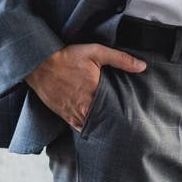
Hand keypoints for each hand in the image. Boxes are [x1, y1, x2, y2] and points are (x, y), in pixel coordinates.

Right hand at [24, 43, 146, 132]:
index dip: (125, 112)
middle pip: (105, 121)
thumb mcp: (95, 52)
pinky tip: (96, 128)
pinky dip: (88, 129)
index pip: (116, 109)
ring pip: (93, 127)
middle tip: (127, 124)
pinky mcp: (65, 116)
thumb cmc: (68, 57)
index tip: (134, 114)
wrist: (40, 64)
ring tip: (114, 128)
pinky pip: (79, 129)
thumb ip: (120, 59)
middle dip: (115, 122)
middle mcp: (85, 107)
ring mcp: (74, 114)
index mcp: (95, 92)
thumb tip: (142, 66)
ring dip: (102, 126)